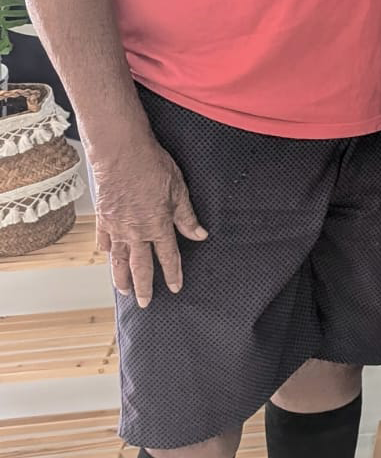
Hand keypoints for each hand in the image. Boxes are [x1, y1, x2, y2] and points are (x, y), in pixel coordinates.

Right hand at [91, 133, 206, 306]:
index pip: (168, 257)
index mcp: (158, 226)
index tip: (175, 288)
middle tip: (144, 303)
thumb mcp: (179, 190)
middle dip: (144, 287)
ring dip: (121, 277)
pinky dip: (106, 251)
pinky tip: (108, 257)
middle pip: (140, 266)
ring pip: (118, 260)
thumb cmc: (152, 167)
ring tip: (124, 290)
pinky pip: (104, 241)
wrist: (120, 154)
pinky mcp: (102, 218)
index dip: (173, 274)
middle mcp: (135, 232)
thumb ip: (187, 216)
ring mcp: (115, 227)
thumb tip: (200, 235)